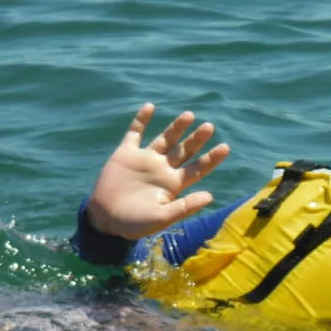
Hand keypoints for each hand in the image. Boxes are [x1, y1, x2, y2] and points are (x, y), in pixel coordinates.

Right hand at [85, 103, 229, 239]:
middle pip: (184, 150)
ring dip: (176, 127)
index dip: (211, 158)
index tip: (225, 147)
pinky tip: (150, 106)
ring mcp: (145, 159)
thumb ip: (185, 207)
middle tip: (209, 127)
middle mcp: (162, 169)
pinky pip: (135, 133)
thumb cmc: (135, 224)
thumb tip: (210, 195)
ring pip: (165, 139)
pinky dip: (142, 120)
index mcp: (173, 184)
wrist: (105, 220)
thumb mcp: (162, 217)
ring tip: (190, 115)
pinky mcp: (126, 154)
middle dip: (197, 139)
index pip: (197, 168)